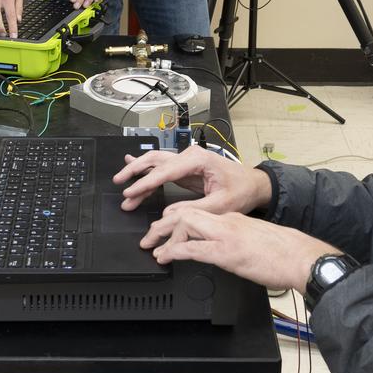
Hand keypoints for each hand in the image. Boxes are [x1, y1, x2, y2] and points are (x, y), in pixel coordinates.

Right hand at [113, 146, 271, 214]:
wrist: (253, 185)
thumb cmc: (241, 191)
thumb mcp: (220, 205)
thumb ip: (194, 210)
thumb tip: (169, 215)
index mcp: (199, 160)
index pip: (166, 170)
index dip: (145, 182)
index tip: (130, 191)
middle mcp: (191, 156)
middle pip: (156, 160)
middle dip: (135, 172)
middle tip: (119, 183)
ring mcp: (187, 160)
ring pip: (156, 163)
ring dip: (138, 173)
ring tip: (123, 186)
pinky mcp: (185, 168)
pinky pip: (161, 168)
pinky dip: (146, 169)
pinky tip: (130, 164)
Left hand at [144, 207, 337, 292]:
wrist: (301, 258)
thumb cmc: (282, 252)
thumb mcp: (253, 240)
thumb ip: (234, 239)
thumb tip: (217, 248)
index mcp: (232, 218)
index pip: (197, 211)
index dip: (175, 219)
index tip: (164, 230)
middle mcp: (226, 222)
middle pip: (186, 213)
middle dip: (162, 224)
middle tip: (149, 237)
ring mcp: (225, 235)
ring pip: (185, 224)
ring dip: (164, 236)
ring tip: (153, 248)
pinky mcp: (226, 253)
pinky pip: (192, 248)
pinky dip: (174, 251)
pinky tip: (165, 257)